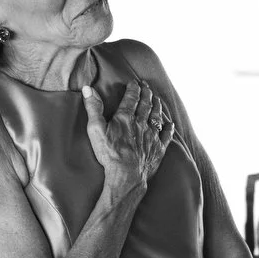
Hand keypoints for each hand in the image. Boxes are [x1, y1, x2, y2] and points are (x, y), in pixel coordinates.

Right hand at [83, 82, 171, 199]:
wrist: (126, 175)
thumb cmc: (109, 153)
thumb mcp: (95, 129)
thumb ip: (93, 108)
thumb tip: (88, 88)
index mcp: (125, 117)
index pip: (131, 97)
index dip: (133, 88)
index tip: (134, 82)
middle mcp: (141, 123)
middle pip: (146, 104)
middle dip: (147, 93)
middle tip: (147, 86)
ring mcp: (152, 136)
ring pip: (157, 116)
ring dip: (157, 106)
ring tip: (157, 99)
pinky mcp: (158, 149)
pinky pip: (166, 135)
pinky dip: (168, 128)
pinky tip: (169, 123)